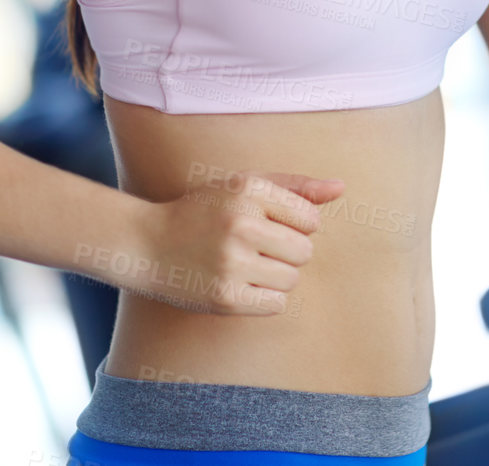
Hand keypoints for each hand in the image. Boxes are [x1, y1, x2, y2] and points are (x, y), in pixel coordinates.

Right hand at [125, 170, 344, 315]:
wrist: (147, 244)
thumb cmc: (204, 212)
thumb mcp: (243, 185)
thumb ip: (295, 186)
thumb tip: (342, 187)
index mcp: (248, 189)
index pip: (311, 220)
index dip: (294, 227)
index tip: (267, 225)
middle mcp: (241, 223)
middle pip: (304, 251)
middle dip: (286, 252)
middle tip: (253, 247)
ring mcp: (232, 262)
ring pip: (292, 279)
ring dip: (275, 276)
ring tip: (244, 265)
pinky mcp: (225, 297)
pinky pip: (276, 303)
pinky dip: (264, 298)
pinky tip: (238, 284)